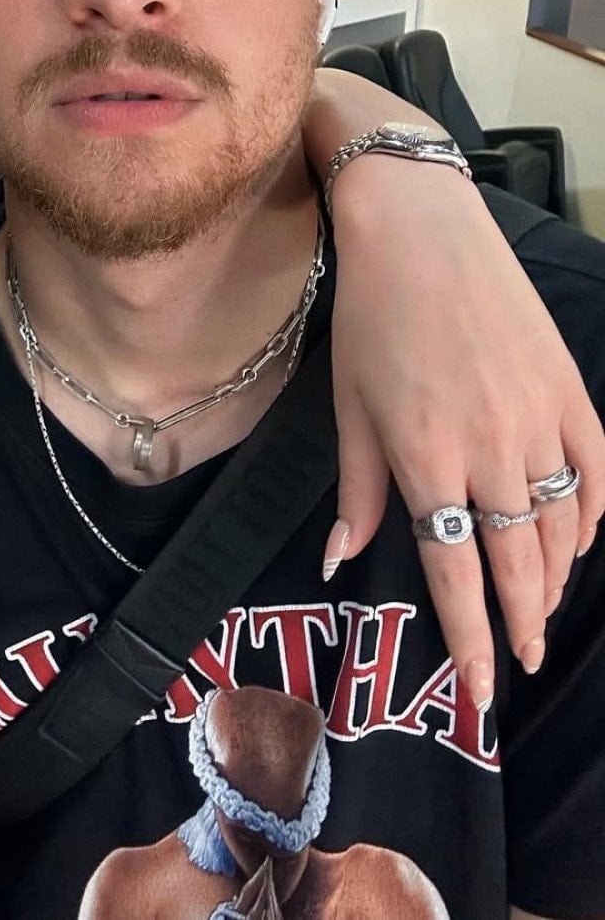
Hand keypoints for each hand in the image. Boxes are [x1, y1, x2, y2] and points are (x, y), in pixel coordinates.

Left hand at [326, 157, 604, 709]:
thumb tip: (343, 561)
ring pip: (562, 526)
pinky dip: (590, 517)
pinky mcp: (571, 391)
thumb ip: (357, 491)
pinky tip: (576, 541)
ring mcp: (540, 419)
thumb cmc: (371, 318)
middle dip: (521, 623)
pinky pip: (595, 474)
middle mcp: (491, 448)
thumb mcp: (350, 406)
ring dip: (554, 578)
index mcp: (427, 456)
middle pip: (518, 561)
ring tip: (541, 611)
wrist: (420, 232)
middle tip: (520, 664)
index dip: (472, 638)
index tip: (483, 690)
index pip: (456, 572)